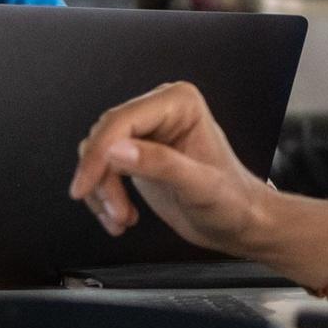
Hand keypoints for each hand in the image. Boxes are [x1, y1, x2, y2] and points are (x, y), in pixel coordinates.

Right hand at [70, 81, 271, 258]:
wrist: (240, 223)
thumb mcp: (200, 186)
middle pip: (105, 137)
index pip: (122, 121)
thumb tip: (118, 151)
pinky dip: (103, 196)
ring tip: (121, 218)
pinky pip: (101, 169)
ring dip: (101, 191)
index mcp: (180, 103)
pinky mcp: (137, 155)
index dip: (98, 154)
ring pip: (98, 155)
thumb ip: (160, 165)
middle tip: (114, 211)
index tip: (86, 185)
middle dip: (102, 178)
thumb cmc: (234, 202)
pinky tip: (120, 216)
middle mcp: (161, 111)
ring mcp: (147, 132)